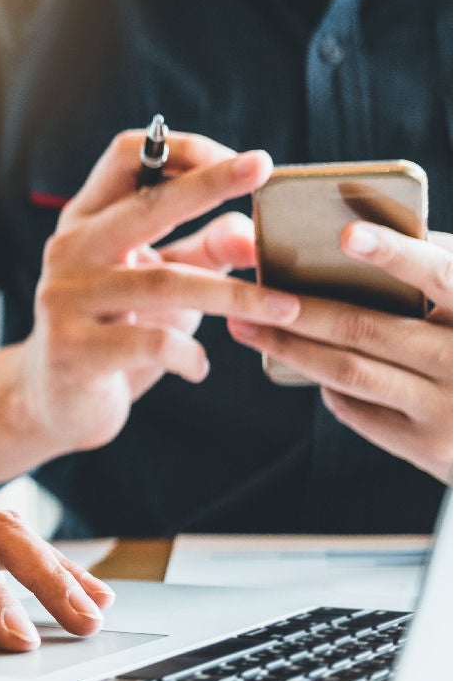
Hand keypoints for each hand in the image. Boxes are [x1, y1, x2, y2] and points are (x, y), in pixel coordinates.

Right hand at [0, 131, 303, 483]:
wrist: (55, 402)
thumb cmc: (118, 329)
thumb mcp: (165, 282)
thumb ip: (207, 251)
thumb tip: (255, 232)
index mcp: (86, 220)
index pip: (127, 155)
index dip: (184, 150)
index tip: (242, 164)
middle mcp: (68, 250)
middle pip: (145, 204)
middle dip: (209, 183)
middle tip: (263, 166)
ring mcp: (64, 299)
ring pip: (165, 283)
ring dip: (235, 295)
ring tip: (286, 309)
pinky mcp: (73, 351)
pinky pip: (151, 344)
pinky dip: (190, 356)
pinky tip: (199, 369)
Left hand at [228, 223, 451, 483]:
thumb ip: (437, 274)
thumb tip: (355, 238)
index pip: (442, 275)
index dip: (395, 254)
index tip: (346, 234)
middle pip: (366, 329)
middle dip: (299, 312)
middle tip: (250, 293)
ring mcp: (447, 410)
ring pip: (348, 371)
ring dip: (289, 347)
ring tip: (246, 325)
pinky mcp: (425, 446)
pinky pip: (353, 407)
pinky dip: (324, 381)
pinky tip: (302, 360)